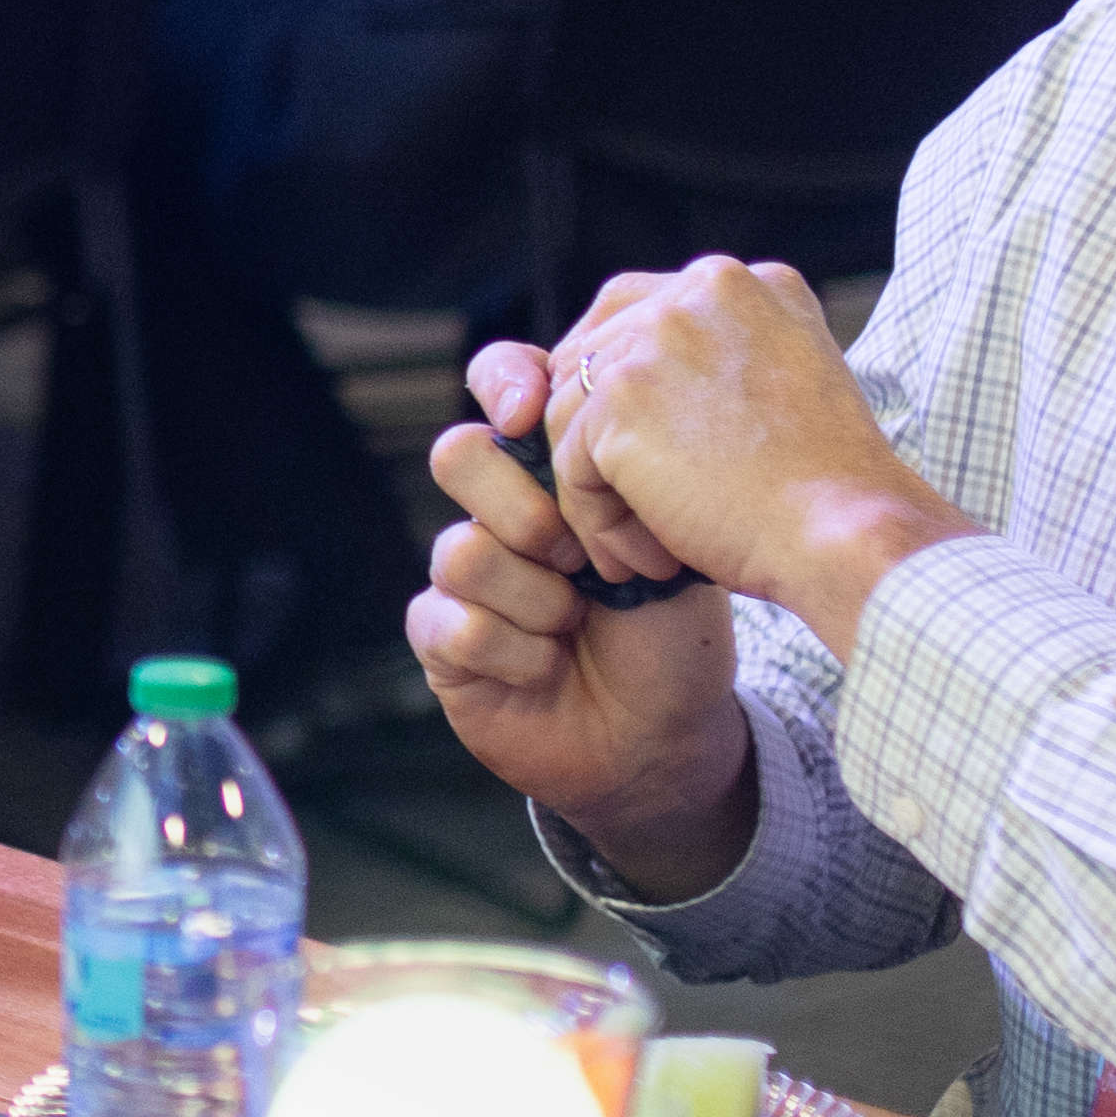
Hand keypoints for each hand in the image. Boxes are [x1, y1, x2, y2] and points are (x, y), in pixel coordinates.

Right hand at [412, 343, 754, 886]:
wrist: (665, 734)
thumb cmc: (673, 630)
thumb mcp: (672, 541)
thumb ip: (621, 482)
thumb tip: (587, 428)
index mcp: (552, 470)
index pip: (500, 386)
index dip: (503, 382)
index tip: (532, 406)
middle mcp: (498, 513)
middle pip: (458, 456)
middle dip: (523, 504)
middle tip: (580, 554)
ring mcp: (464, 577)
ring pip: (461, 551)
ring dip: (536, 597)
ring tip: (578, 622)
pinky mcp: (442, 642)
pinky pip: (452, 624)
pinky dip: (514, 652)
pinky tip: (547, 667)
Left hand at [518, 257, 968, 631]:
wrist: (846, 530)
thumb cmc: (823, 486)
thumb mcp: (781, 385)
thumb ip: (713, 361)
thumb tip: (626, 382)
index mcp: (737, 282)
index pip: (630, 316)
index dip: (618, 394)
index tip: (639, 458)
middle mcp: (695, 291)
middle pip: (585, 361)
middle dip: (595, 442)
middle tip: (634, 512)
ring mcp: (653, 339)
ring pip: (570, 418)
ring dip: (599, 493)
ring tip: (647, 551)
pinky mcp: (619, 400)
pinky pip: (570, 469)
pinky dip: (597, 525)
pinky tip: (644, 563)